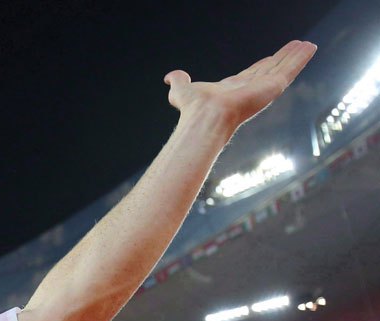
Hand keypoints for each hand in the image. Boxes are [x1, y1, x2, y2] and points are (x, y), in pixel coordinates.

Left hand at [165, 40, 316, 131]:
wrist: (206, 116)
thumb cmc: (193, 108)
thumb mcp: (182, 90)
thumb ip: (179, 81)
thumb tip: (169, 77)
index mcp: (234, 89)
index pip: (252, 74)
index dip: (262, 65)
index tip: (271, 58)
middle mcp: (251, 88)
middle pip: (271, 68)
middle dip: (283, 58)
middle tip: (296, 48)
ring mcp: (264, 87)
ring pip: (284, 67)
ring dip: (295, 55)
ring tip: (307, 44)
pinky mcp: (273, 86)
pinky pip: (291, 68)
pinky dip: (301, 58)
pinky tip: (310, 47)